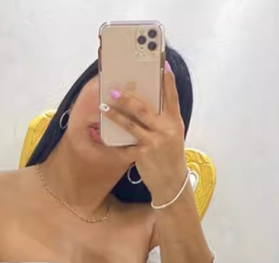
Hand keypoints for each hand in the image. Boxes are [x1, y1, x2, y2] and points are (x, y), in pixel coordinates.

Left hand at [101, 63, 187, 203]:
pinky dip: (115, 140)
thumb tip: (146, 104)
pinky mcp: (143, 154)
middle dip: (127, 98)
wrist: (171, 182)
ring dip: (115, 115)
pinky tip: (104, 133)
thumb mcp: (172, 135)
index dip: (168, 81)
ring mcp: (154, 142)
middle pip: (144, 109)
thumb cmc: (170, 156)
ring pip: (131, 125)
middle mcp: (165, 129)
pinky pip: (126, 144)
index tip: (162, 65)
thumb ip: (162, 120)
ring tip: (103, 107)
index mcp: (174, 121)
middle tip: (113, 90)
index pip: (172, 97)